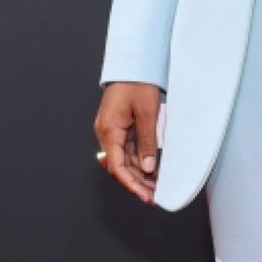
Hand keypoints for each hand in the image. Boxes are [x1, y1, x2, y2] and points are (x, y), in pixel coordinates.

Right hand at [94, 82, 162, 203]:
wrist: (132, 65)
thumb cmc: (137, 84)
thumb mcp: (148, 113)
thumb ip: (147, 142)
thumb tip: (148, 168)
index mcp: (109, 130)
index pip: (117, 166)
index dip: (131, 184)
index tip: (145, 196)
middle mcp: (106, 133)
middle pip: (119, 166)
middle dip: (136, 183)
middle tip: (154, 196)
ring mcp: (110, 131)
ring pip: (122, 160)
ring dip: (138, 175)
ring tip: (155, 187)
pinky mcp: (117, 128)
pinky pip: (125, 150)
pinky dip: (137, 162)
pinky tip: (150, 171)